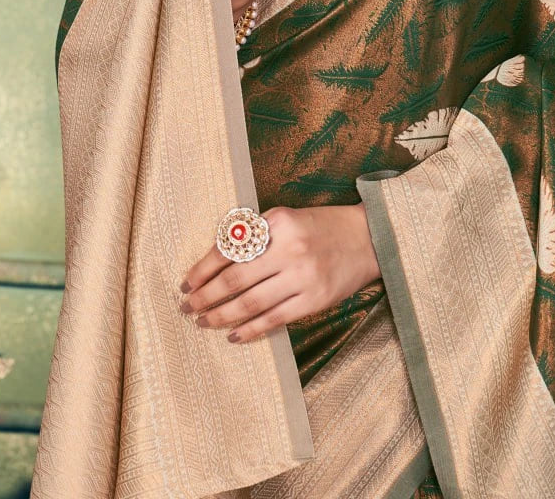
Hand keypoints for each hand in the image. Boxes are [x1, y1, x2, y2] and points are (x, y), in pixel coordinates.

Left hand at [178, 204, 380, 343]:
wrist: (367, 239)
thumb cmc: (321, 228)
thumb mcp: (286, 219)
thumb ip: (256, 235)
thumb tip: (215, 262)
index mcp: (277, 223)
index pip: (229, 249)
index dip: (203, 268)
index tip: (187, 282)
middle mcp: (289, 249)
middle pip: (235, 279)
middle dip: (205, 296)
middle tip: (187, 306)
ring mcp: (303, 276)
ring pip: (251, 303)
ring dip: (221, 315)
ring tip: (203, 322)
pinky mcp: (314, 300)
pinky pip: (274, 319)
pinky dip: (250, 330)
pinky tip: (233, 335)